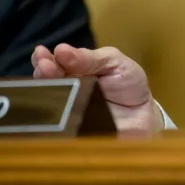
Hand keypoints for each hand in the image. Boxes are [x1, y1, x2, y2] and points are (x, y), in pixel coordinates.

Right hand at [32, 44, 163, 132]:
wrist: (143, 114)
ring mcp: (66, 114)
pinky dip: (56, 121)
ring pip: (49, 106)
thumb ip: (90, 58)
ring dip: (46, 94)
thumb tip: (61, 50)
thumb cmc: (127, 82)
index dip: (44, 59)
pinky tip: (54, 113)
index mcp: (71, 70)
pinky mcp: (73, 133)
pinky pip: (60, 129)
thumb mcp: (114, 62)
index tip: (41, 53)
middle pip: (45, 84)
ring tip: (47, 82)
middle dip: (43, 74)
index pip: (52, 64)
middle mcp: (63, 91)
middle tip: (44, 66)